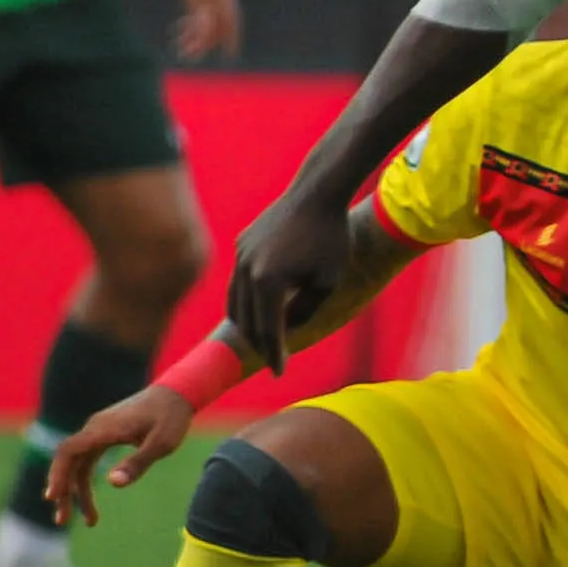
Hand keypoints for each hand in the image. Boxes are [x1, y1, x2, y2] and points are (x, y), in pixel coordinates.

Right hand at [46, 385, 197, 527]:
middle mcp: (95, 429)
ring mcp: (98, 431)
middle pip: (68, 462)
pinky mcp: (105, 435)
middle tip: (62, 521)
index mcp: (103, 429)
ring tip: (88, 521)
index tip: (53, 496)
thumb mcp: (161, 444)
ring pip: (78, 464)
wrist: (178, 393)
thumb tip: (113, 483)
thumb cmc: (171, 418)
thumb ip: (138, 463)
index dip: (57, 474)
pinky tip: (87, 498)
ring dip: (76, 491)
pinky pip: (87, 459)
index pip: (68, 451)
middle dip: (64, 491)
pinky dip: (85, 479)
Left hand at [159, 0, 242, 61]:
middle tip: (191, 56)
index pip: (230, 18)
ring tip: (181, 50)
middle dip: (206, 42)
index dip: (231, 36)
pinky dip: (188, 26)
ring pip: (204, 22)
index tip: (230, 54)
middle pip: (215, 24)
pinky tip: (178, 32)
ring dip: (195, 37)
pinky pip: (194, 14)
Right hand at [226, 190, 351, 374]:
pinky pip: (239, 280)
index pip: (269, 330)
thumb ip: (305, 309)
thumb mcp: (327, 280)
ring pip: (236, 301)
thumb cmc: (331, 238)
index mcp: (268, 283)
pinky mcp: (242, 244)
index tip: (280, 372)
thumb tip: (285, 328)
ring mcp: (241, 256)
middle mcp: (246, 271)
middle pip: (247, 320)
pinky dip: (247, 299)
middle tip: (274, 360)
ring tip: (264, 339)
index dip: (274, 354)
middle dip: (261, 343)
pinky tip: (259, 307)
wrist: (317, 193)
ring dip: (248, 323)